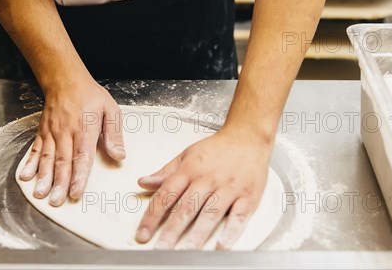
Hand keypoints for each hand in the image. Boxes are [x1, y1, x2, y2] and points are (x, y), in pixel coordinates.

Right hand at [18, 79, 124, 205]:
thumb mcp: (111, 110)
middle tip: (56, 201)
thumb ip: (114, 134)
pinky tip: (25, 176)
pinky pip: (35, 149)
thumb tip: (119, 155)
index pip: (82, 156)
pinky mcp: (43, 132)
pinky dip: (30, 163)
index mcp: (85, 129)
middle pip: (62, 161)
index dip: (79, 176)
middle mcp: (66, 132)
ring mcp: (52, 132)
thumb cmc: (91, 96)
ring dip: (43, 177)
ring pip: (47, 158)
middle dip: (59, 183)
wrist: (65, 80)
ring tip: (40, 194)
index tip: (76, 193)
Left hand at [134, 128, 271, 249]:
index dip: (152, 216)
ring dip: (197, 235)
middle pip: (187, 208)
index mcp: (190, 169)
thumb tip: (143, 182)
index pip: (166, 195)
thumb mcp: (187, 155)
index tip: (142, 234)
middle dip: (171, 231)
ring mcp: (229, 187)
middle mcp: (208, 179)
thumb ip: (165, 172)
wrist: (247, 137)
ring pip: (211, 214)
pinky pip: (239, 216)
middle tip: (160, 250)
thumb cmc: (217, 149)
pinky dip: (231, 231)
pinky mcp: (248, 195)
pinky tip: (222, 245)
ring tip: (186, 253)